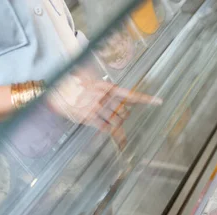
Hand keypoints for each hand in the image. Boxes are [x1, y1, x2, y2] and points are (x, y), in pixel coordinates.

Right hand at [47, 75, 161, 149]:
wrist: (57, 90)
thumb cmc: (74, 83)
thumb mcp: (91, 77)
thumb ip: (106, 86)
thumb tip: (120, 94)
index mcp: (106, 87)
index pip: (130, 95)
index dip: (146, 99)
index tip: (159, 102)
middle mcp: (103, 98)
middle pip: (124, 111)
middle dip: (124, 114)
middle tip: (117, 112)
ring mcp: (96, 108)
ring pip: (117, 121)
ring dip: (117, 122)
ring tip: (109, 117)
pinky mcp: (88, 118)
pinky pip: (106, 128)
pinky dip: (112, 132)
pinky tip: (114, 134)